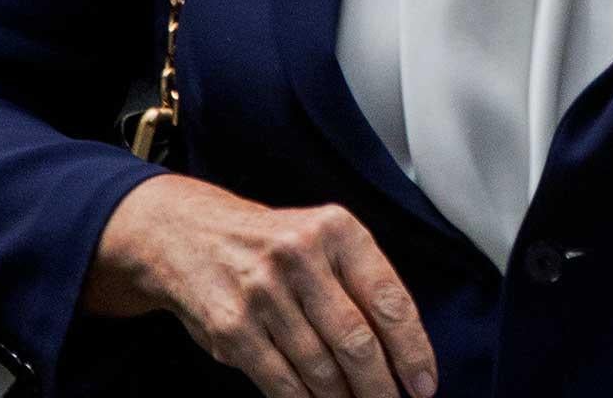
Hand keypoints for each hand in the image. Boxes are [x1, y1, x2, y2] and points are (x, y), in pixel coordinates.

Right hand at [84, 175, 439, 397]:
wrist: (188, 235)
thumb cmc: (271, 244)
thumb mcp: (321, 239)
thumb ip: (359, 282)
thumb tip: (402, 350)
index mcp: (336, 230)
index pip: (389, 299)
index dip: (412, 349)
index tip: (424, 383)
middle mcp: (300, 256)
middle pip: (357, 341)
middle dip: (381, 386)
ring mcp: (263, 293)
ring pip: (320, 368)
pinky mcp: (232, 327)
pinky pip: (281, 381)